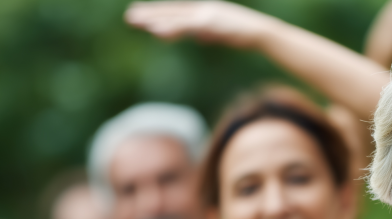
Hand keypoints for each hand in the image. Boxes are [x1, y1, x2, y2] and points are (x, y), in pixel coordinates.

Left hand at [125, 1, 279, 48]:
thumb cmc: (245, 34)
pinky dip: (170, 28)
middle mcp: (202, 9)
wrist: (262, 32)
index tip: (141, 15)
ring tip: (135, 22)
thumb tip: (201, 36)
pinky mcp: (208, 23)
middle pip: (171, 12)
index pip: (176, 11)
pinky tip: (156, 32)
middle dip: (149, 14)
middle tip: (129, 18)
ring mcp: (205, 15)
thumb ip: (208, 32)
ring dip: (154, 20)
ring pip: (174, 17)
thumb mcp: (222, 33)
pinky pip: (184, 26)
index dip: (158, 12)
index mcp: (204, 11)